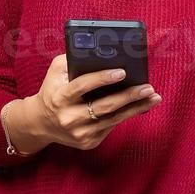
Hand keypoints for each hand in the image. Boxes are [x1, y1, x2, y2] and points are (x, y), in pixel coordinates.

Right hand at [7, 54, 161, 152]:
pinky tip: (142, 106)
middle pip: (104, 106)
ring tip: (153, 97)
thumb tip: (101, 51)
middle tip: (148, 87)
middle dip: (128, 96)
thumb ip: (74, 59)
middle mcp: (69, 118)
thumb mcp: (56, 71)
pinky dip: (127, 115)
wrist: (41, 123)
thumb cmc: (54, 90)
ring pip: (113, 119)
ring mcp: (79, 133)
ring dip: (136, 107)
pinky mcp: (89, 142)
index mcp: (59, 97)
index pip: (81, 86)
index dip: (102, 78)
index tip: (122, 72)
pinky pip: (112, 126)